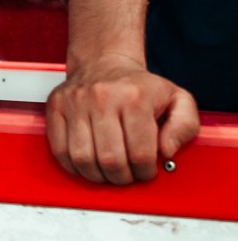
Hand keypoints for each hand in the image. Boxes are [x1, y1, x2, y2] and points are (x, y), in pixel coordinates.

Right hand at [46, 59, 199, 184]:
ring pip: (82, 158)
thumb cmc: (141, 88)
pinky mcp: (55, 106)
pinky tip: (87, 163)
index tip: (146, 170)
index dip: (145, 172)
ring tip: (107, 171)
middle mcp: (102, 97)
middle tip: (127, 174)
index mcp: (135, 96)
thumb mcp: (177, 100)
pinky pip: (59, 150)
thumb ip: (184, 126)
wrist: (104, 63)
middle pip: (110, 160)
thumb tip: (167, 151)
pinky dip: (73, 166)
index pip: (140, 154)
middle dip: (121, 177)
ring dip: (97, 175)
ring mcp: (75, 101)